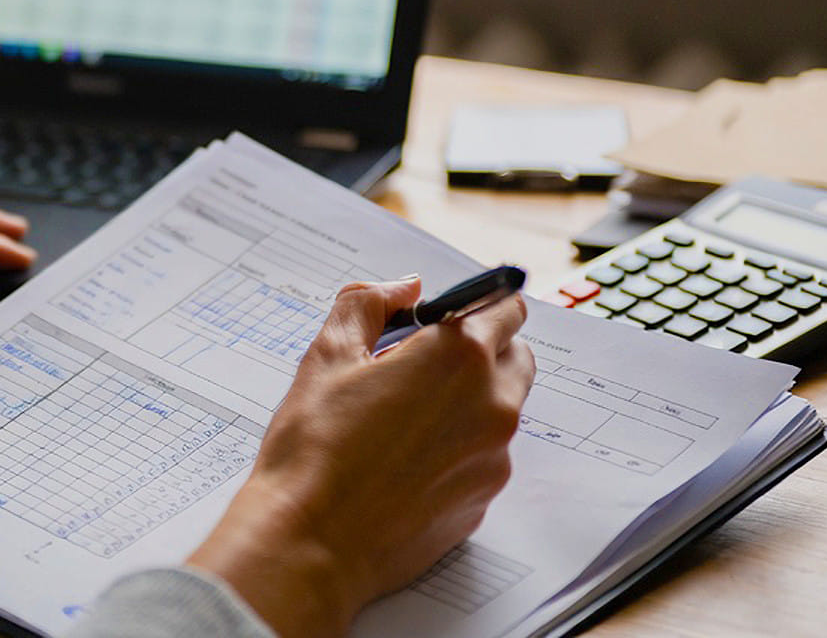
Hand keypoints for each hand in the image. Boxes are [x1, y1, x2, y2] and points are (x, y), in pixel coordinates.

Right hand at [186, 278, 533, 637]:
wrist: (311, 540)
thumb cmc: (315, 447)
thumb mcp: (328, 354)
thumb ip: (370, 303)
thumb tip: (405, 286)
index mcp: (459, 357)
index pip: (506, 306)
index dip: (473, 306)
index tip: (441, 320)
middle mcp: (492, 405)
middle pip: (516, 357)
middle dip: (480, 351)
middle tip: (421, 366)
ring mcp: (493, 458)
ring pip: (500, 410)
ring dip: (468, 402)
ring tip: (402, 421)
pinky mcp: (483, 500)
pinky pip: (484, 458)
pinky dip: (457, 450)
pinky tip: (403, 463)